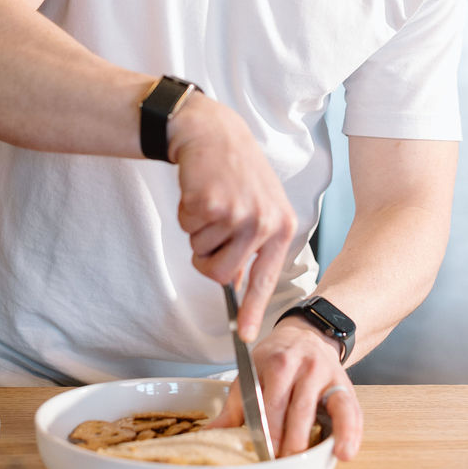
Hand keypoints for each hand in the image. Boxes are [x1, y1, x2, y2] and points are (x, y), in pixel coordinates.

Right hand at [169, 95, 297, 340]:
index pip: (266, 278)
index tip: (246, 335)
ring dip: (197, 233)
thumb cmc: (236, 171)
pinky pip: (187, 230)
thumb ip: (255, 244)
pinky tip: (198, 192)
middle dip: (208, 258)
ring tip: (210, 203)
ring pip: (202, 253)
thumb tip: (240, 284)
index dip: (252, 309)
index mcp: (281, 226)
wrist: (212, 132)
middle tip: (211, 229)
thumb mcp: (260, 205)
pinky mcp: (209, 204)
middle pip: (223, 274)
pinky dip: (186, 215)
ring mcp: (237, 213)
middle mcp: (263, 222)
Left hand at [208, 317, 362, 461]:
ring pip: (316, 411)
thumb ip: (235, 407)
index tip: (257, 453)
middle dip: (282, 440)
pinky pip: (350, 411)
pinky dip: (349, 433)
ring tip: (301, 462)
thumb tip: (210, 434)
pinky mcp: (345, 386)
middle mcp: (301, 367)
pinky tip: (344, 453)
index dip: (261, 431)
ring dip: (307, 439)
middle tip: (275, 464)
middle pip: (289, 408)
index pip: (264, 402)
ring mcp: (324, 376)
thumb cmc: (276, 360)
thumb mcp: (251, 373)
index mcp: (274, 364)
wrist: (308, 335)